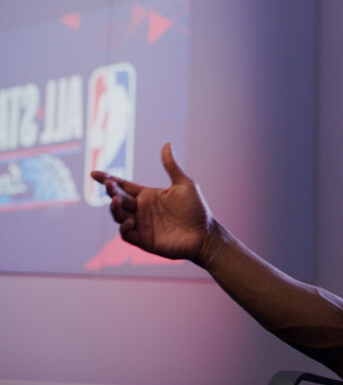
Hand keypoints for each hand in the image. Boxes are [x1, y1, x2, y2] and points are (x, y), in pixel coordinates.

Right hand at [91, 143, 214, 262]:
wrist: (205, 234)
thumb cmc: (196, 209)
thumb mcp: (184, 184)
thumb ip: (171, 166)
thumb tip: (166, 144)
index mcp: (147, 195)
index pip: (123, 185)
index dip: (108, 179)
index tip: (94, 173)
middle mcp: (141, 209)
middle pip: (118, 199)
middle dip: (111, 191)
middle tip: (109, 185)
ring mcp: (141, 225)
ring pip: (119, 216)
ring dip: (114, 209)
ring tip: (116, 200)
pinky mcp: (143, 241)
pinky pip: (126, 235)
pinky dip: (124, 228)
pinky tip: (130, 222)